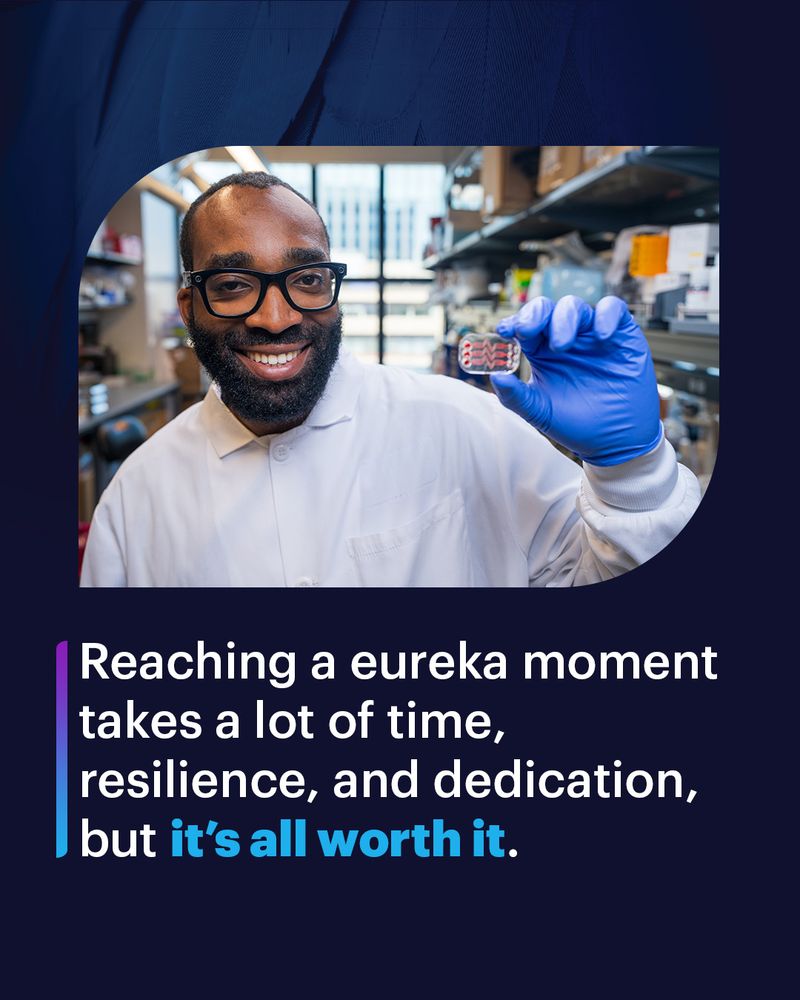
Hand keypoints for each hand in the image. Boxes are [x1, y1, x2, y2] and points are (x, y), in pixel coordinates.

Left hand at [490, 295, 661, 465]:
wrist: (616, 439)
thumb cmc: (576, 424)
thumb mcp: (540, 412)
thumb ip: (515, 396)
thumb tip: (494, 377)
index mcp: (542, 351)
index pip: (525, 326)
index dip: (513, 322)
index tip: (504, 331)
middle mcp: (565, 337)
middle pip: (546, 309)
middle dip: (535, 314)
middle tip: (527, 330)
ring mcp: (591, 334)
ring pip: (574, 307)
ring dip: (564, 319)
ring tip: (561, 345)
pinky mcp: (621, 334)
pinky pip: (613, 309)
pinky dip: (605, 316)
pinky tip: (600, 337)